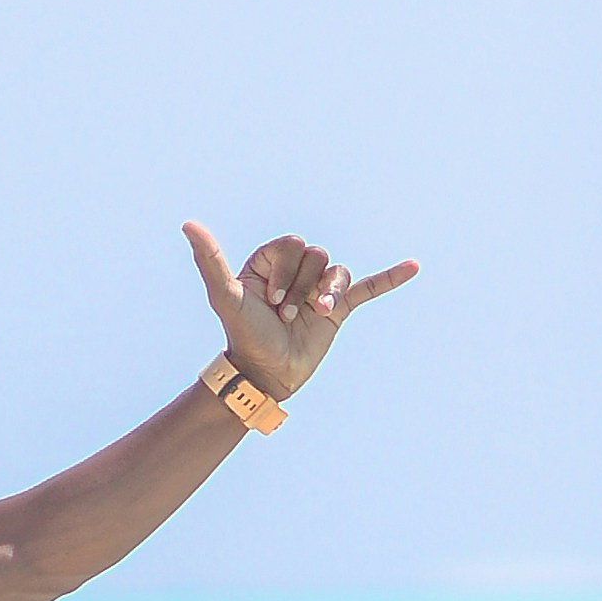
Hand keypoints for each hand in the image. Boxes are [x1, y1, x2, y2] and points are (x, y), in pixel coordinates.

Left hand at [184, 221, 417, 402]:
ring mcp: (318, 290)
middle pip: (316, 255)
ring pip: (337, 270)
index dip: (285, 269)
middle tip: (285, 314)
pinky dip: (390, 277)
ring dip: (326, 293)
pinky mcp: (339, 309)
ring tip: (314, 316)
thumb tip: (188, 224)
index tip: (269, 299)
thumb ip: (209, 260)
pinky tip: (413, 267)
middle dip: (302, 285)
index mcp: (269, 263)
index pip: (291, 244)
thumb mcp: (225, 295)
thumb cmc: (242, 336)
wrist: (265, 376)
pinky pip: (369, 287)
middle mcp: (294, 273)